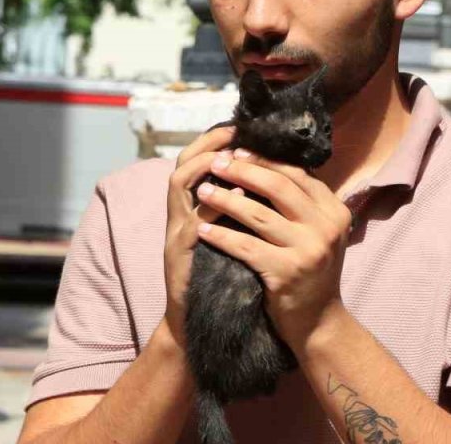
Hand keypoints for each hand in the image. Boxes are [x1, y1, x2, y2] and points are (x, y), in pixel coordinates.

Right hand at [162, 126, 234, 342]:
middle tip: (234, 131)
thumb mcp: (232, 239)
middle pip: (183, 162)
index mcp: (193, 210)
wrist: (197, 325)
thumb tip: (274, 184)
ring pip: (179, 184)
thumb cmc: (222, 280)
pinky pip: (193, 224)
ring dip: (203, 164)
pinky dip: (213, 207)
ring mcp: (176, 234)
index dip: (214, 140)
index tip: (240, 127)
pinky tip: (234, 196)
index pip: (195, 160)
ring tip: (232, 155)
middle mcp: (180, 216)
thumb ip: (242, 213)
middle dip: (209, 143)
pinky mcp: (178, 257)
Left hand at [193, 148, 352, 347]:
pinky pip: (246, 246)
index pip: (297, 173)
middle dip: (243, 171)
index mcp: (335, 211)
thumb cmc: (310, 272)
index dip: (265, 160)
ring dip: (225, 199)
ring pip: (258, 214)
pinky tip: (203, 230)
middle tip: (217, 163)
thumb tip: (265, 164)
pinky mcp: (288, 272)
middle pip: (278, 186)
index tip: (237, 151)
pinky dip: (222, 236)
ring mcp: (309, 249)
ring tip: (202, 190)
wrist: (318, 322)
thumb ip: (302, 204)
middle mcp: (327, 226)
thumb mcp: (317, 233)